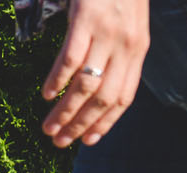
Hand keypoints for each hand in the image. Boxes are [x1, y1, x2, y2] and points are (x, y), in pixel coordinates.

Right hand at [41, 0, 149, 147]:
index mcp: (139, 52)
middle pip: (104, 98)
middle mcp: (127, 47)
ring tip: (49, 126)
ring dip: (66, 110)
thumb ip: (120, 51)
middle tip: (59, 141)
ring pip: (87, 84)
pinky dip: (58, 78)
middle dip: (81, 124)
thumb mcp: (129, 24)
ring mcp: (107, 33)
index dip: (107, 122)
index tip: (89, 141)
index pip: (125, 98)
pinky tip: (47, 93)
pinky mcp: (88, 17)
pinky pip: (72, 56)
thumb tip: (99, 81)